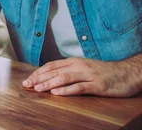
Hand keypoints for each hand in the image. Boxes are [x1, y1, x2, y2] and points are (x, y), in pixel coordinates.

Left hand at [22, 57, 141, 96]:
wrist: (127, 73)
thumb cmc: (105, 72)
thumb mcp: (85, 67)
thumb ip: (70, 70)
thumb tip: (52, 76)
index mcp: (75, 61)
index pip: (52, 65)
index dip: (39, 72)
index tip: (28, 79)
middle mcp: (79, 66)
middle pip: (55, 71)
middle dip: (39, 78)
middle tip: (27, 84)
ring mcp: (88, 75)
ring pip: (65, 77)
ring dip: (49, 83)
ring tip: (38, 89)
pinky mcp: (97, 85)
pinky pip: (79, 87)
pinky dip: (66, 90)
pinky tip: (56, 93)